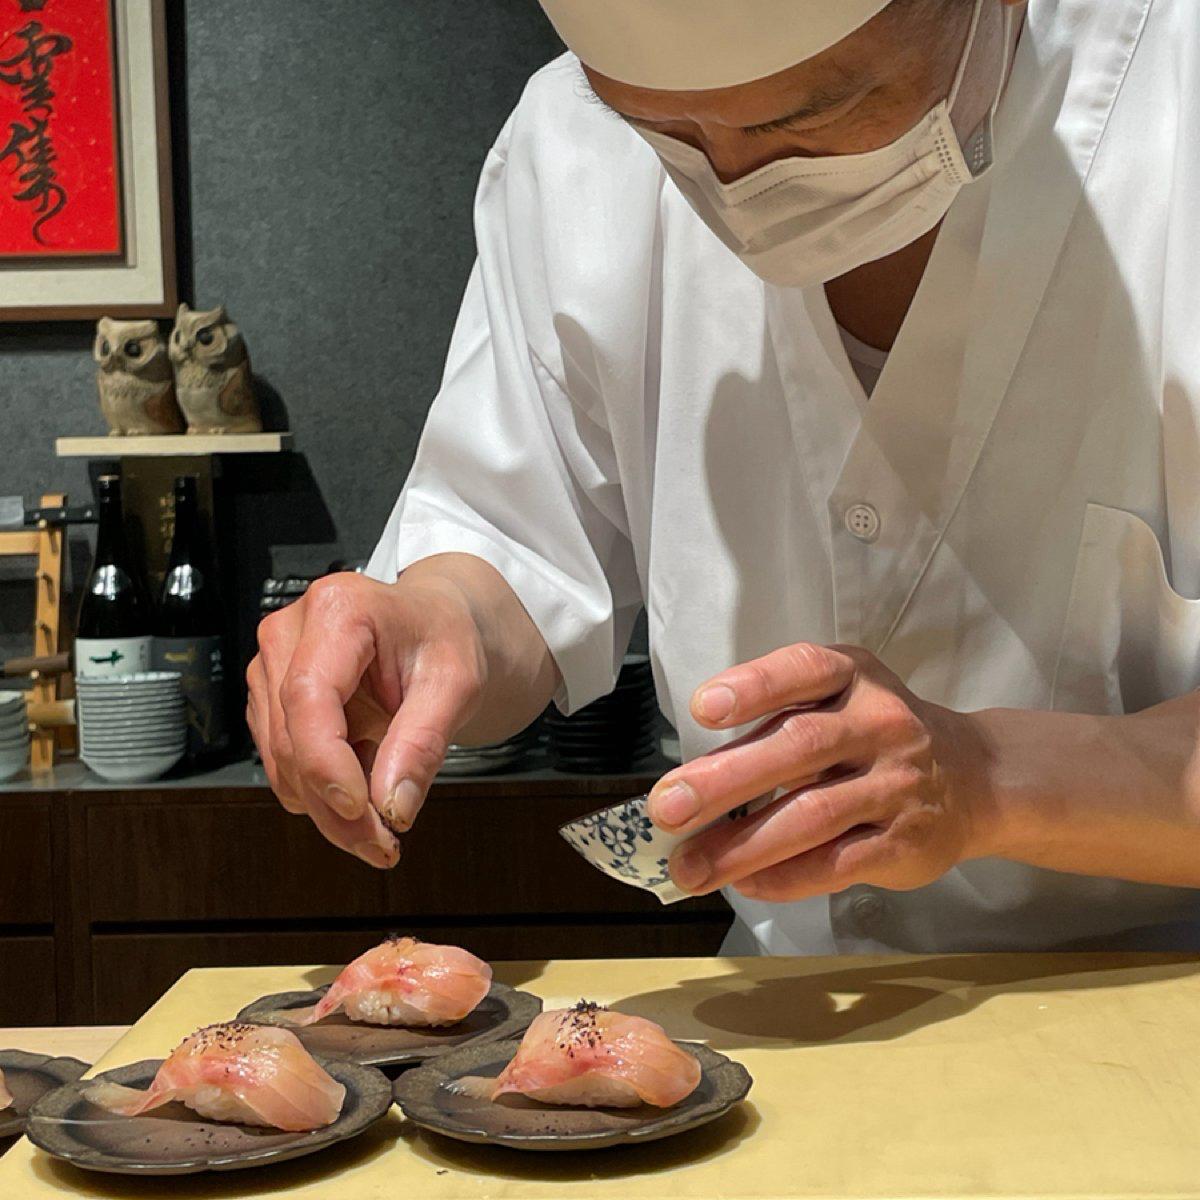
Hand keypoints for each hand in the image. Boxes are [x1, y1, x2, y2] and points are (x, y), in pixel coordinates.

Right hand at [246, 571, 485, 868]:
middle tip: (383, 842)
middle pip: (291, 737)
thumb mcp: (457, 683)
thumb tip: (393, 805)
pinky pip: (282, 761)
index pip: (309, 696)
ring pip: (280, 760)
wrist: (433, 625)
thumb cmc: (443, 637)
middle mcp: (290, 632)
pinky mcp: (270, 698)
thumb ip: (424, 742)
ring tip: (381, 823)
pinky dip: (319, 792)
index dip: (325, 762)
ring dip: (326, 808)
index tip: (359, 809)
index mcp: (339, 610)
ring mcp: (272, 665)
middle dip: (334, 805)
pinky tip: (361, 790)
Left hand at [647, 644, 996, 901]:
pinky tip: (745, 884)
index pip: (802, 671)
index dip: (753, 687)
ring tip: (690, 867)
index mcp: (853, 676)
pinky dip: (785, 877)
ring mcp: (896, 784)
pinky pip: (837, 862)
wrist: (974, 776)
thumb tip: (694, 778)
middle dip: (726, 781)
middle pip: (798, 748)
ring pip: (812, 815)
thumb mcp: (839, 699)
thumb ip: (778, 722)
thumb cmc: (875, 733)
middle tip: (667, 808)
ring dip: (742, 846)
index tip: (702, 709)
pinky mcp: (905, 841)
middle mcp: (879, 722)